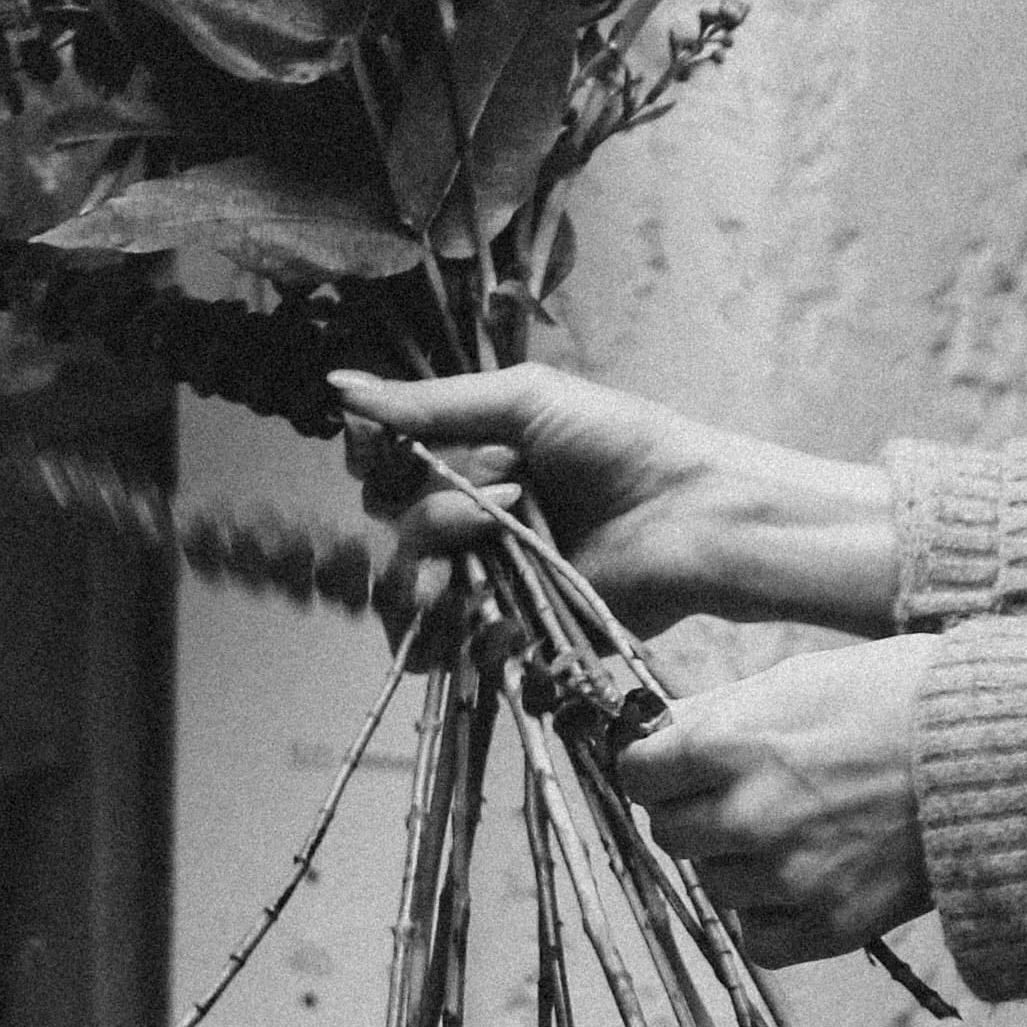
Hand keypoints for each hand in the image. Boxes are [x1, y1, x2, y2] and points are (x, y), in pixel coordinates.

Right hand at [329, 362, 892, 634]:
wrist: (689, 518)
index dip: (375, 468)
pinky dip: (440, 632)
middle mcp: (476, 519)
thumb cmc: (621, 445)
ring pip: (413, 587)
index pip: (390, 472)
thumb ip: (432, 404)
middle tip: (480, 515)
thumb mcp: (525, 402)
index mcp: (476, 462)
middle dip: (423, 525)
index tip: (375, 459)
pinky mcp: (512, 628)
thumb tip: (337, 386)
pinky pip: (448, 640)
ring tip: (469, 572)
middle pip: (397, 532)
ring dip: (428, 575)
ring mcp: (493, 577)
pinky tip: (458, 615)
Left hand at [616, 644, 929, 964]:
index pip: (638, 775)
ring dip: (736, 861)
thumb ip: (719, 712)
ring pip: (713, 884)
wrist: (998, 755)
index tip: (672, 767)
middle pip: (668, 833)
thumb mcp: (800, 677)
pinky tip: (802, 878)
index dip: (654, 768)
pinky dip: (768, 914)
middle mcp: (750, 815)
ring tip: (791, 829)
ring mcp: (790, 876)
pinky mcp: (830, 924)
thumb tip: (656, 737)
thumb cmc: (900, 697)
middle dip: (693, 812)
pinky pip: (756, 938)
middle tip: (738, 796)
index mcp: (733, 742)